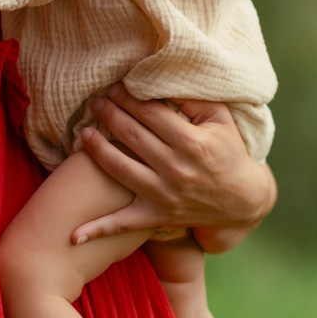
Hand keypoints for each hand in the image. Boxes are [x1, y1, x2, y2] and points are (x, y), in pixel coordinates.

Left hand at [72, 85, 275, 249]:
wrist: (243, 201)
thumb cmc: (230, 153)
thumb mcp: (221, 120)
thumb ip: (193, 100)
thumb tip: (162, 82)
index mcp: (192, 143)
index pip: (151, 114)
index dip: (129, 98)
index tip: (114, 87)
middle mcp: (176, 169)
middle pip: (132, 136)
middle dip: (110, 115)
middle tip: (96, 102)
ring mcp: (164, 195)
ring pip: (120, 169)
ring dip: (97, 150)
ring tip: (84, 133)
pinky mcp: (157, 216)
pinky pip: (123, 224)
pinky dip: (98, 230)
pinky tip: (73, 235)